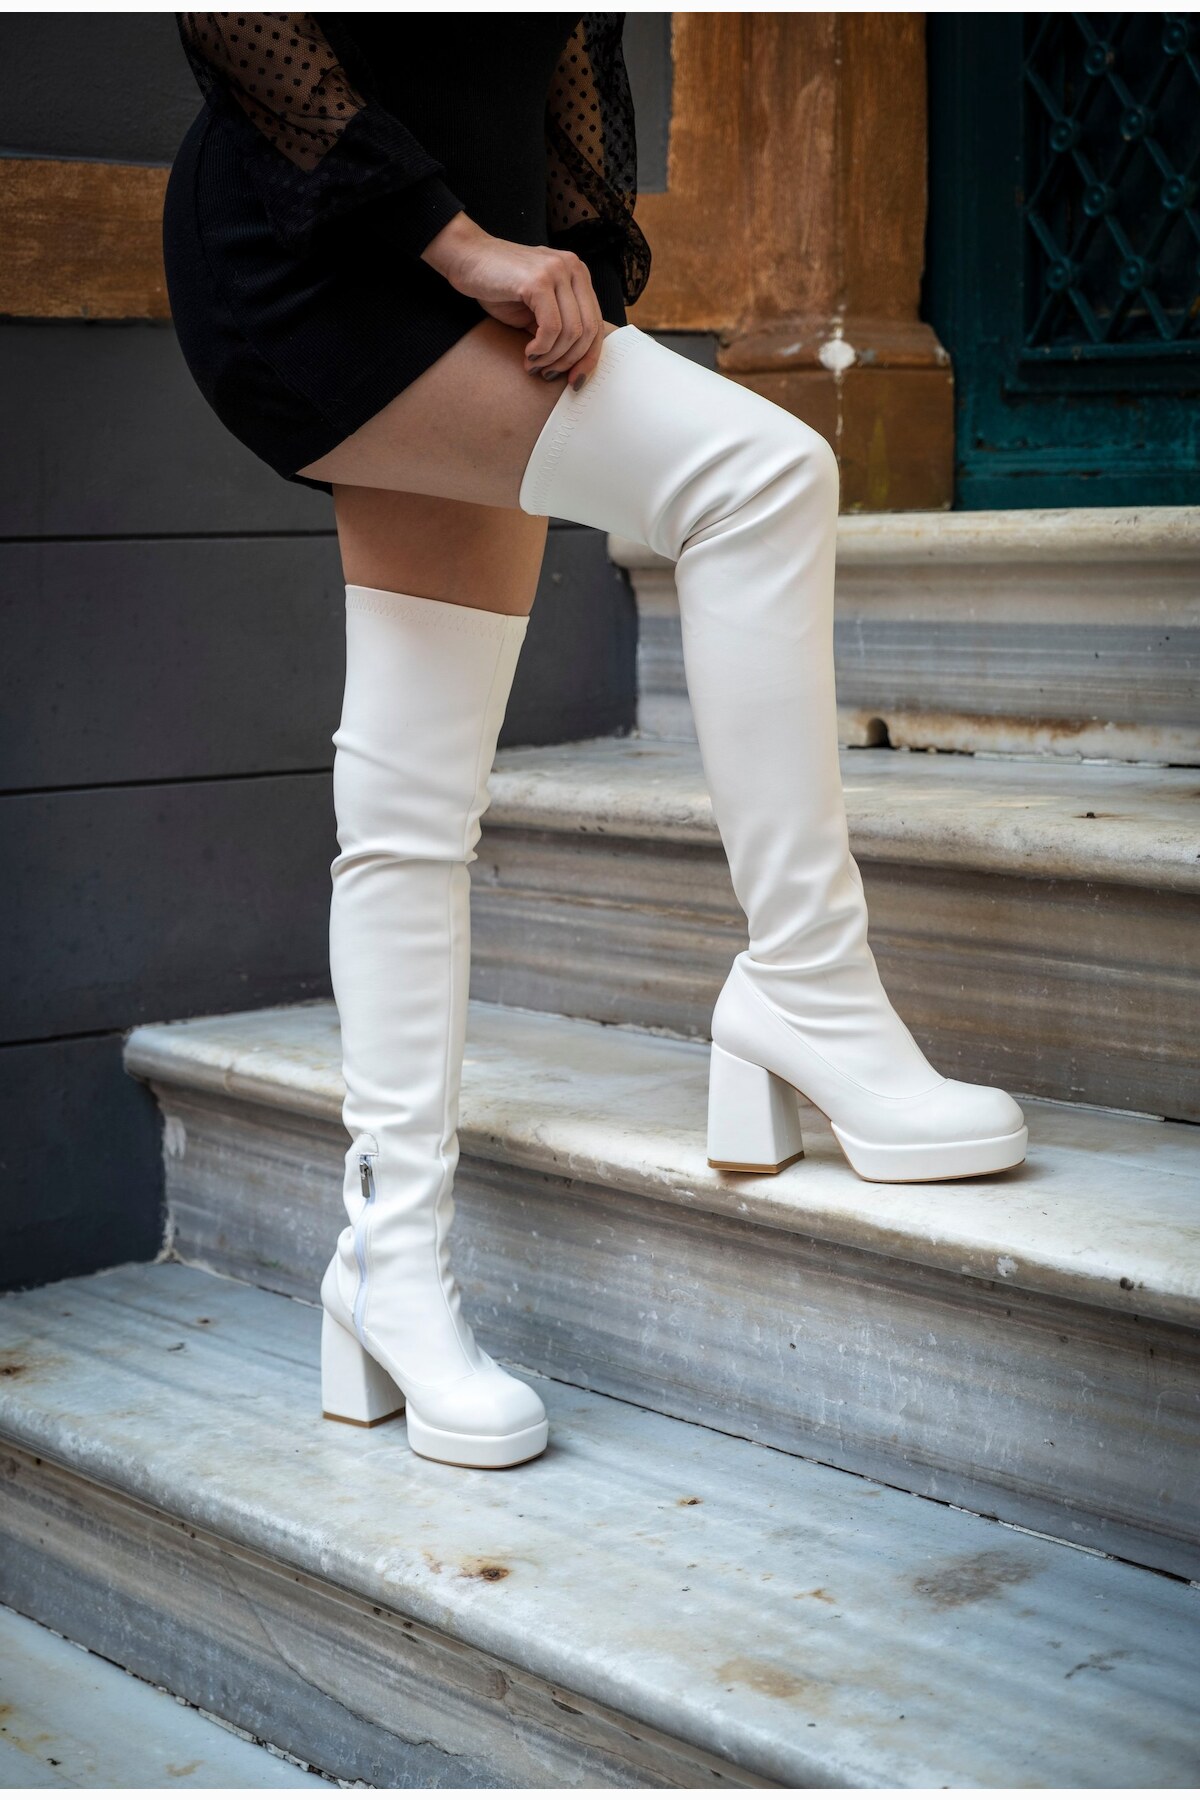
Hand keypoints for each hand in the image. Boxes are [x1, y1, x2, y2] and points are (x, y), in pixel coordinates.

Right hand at [422, 212, 603, 391]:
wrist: (468, 258)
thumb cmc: (499, 286)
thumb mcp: (537, 310)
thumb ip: (560, 327)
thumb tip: (576, 364)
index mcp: (578, 275)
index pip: (597, 324)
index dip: (589, 358)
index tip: (575, 381)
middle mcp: (573, 268)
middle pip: (589, 330)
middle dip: (569, 361)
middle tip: (548, 373)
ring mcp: (557, 271)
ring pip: (571, 332)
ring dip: (552, 358)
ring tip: (533, 364)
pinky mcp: (538, 280)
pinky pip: (552, 328)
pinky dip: (541, 348)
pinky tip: (528, 352)